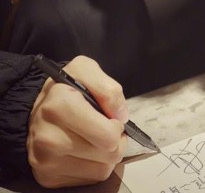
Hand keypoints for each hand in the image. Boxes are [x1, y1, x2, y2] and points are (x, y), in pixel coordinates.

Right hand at [28, 56, 128, 187]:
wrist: (37, 108)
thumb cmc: (66, 88)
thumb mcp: (86, 70)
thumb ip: (108, 88)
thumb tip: (121, 116)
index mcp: (59, 107)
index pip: (108, 136)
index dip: (117, 126)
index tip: (110, 118)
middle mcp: (49, 138)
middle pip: (109, 154)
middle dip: (115, 141)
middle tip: (106, 128)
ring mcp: (47, 162)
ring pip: (102, 170)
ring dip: (106, 155)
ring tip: (95, 138)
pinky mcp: (48, 178)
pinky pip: (90, 180)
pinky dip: (94, 166)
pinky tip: (85, 150)